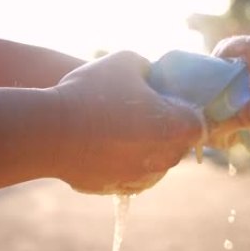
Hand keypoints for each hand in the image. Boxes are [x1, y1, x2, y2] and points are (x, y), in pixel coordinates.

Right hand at [54, 51, 202, 194]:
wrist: (50, 132)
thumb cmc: (93, 93)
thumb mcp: (126, 61)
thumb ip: (148, 67)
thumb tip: (150, 74)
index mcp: (178, 128)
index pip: (198, 123)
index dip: (185, 111)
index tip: (167, 102)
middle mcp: (167, 158)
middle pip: (177, 143)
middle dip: (164, 129)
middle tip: (140, 111)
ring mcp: (144, 178)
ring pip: (154, 160)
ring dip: (144, 147)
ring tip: (117, 127)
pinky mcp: (119, 189)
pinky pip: (129, 173)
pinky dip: (121, 161)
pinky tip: (102, 144)